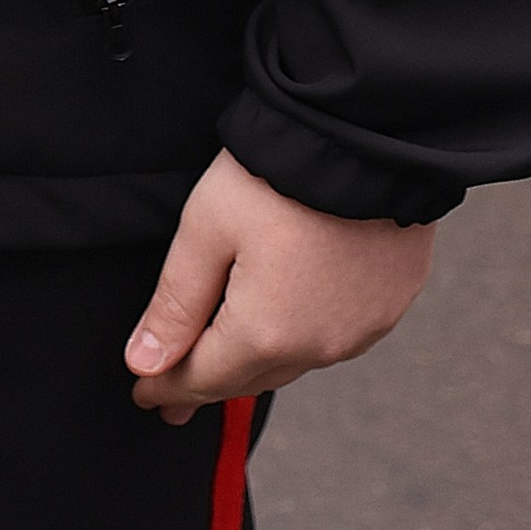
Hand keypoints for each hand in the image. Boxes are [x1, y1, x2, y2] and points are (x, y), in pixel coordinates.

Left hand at [126, 151, 435, 424]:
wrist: (367, 134)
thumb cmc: (279, 173)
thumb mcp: (207, 227)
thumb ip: (176, 302)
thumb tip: (146, 364)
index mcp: (266, 334)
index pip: (202, 379)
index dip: (165, 388)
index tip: (142, 395)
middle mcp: (319, 347)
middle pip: (248, 377)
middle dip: (205, 382)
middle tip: (173, 394)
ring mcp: (361, 330)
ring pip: (293, 361)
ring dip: (256, 362)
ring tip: (226, 362)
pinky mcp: (388, 304)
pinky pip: (334, 336)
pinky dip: (302, 336)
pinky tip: (287, 324)